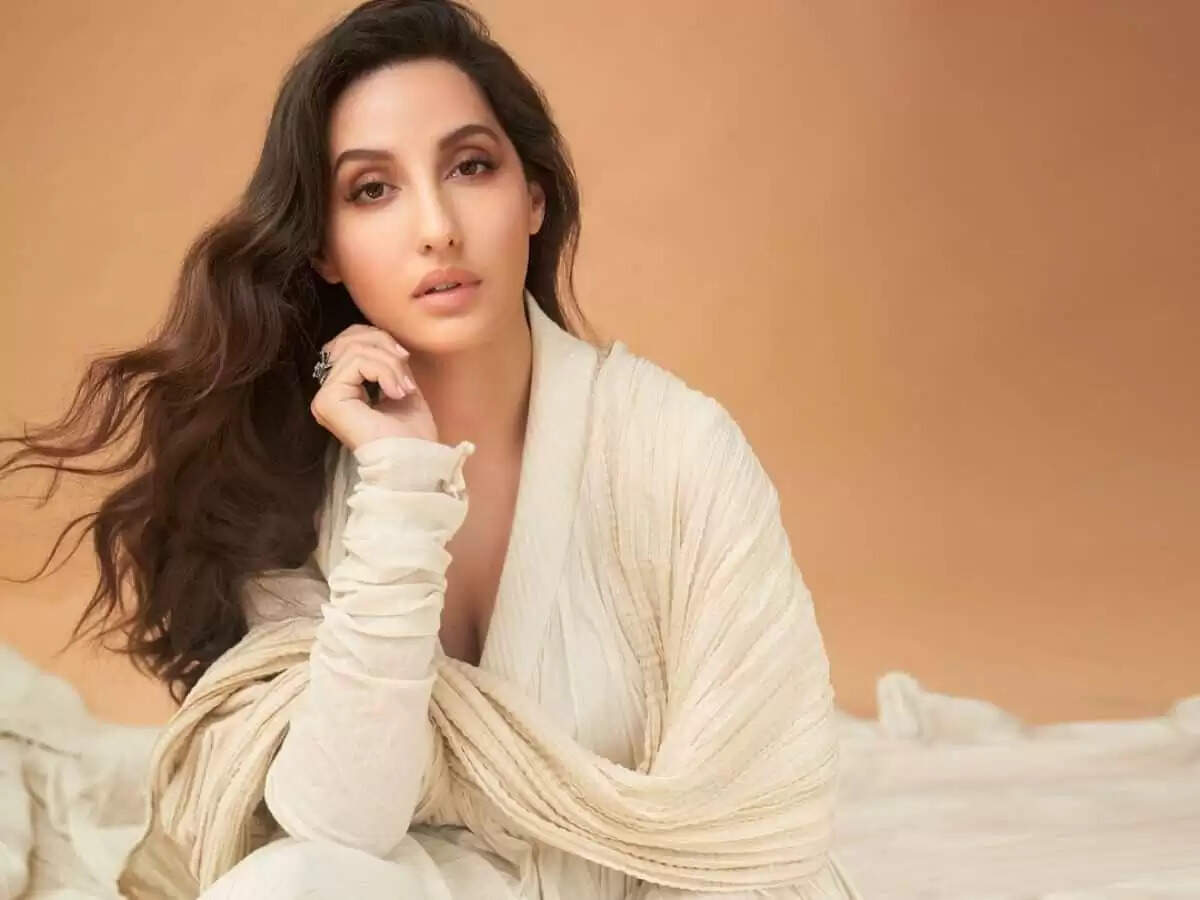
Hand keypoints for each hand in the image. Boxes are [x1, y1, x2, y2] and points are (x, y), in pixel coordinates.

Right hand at [309, 325, 437, 451]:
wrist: (415, 461)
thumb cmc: (412, 433)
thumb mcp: (400, 383)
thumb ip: (386, 360)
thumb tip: (383, 337)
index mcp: (344, 388)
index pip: (350, 341)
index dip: (380, 340)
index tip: (406, 361)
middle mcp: (329, 393)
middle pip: (349, 338)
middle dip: (384, 346)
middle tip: (406, 371)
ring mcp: (325, 398)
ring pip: (354, 349)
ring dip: (389, 363)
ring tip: (403, 388)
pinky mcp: (328, 401)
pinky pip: (355, 362)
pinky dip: (384, 371)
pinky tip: (396, 393)